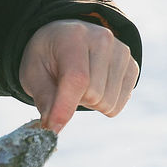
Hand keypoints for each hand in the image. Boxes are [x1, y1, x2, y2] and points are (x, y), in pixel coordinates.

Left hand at [18, 19, 138, 128]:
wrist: (66, 37)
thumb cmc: (47, 57)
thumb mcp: (33, 73)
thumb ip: (44, 99)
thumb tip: (52, 128)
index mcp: (73, 37)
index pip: (77, 79)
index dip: (65, 108)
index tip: (53, 129)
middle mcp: (102, 40)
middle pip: (94, 95)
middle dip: (76, 102)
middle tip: (65, 88)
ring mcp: (121, 51)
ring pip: (109, 102)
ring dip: (92, 103)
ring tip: (81, 85)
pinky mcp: (132, 65)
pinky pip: (121, 102)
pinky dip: (106, 103)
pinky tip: (96, 86)